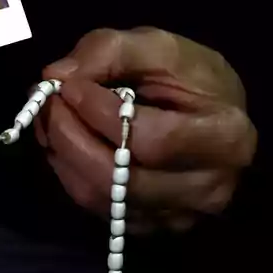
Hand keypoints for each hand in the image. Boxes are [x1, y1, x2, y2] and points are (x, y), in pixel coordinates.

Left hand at [37, 28, 257, 233]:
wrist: (220, 116)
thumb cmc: (195, 78)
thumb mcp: (160, 46)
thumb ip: (111, 51)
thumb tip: (57, 74)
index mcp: (225, 137)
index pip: (152, 140)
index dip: (101, 114)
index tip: (68, 85)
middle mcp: (209, 188)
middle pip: (122, 178)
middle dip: (71, 138)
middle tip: (47, 104)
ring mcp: (183, 215)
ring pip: (106, 200)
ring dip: (65, 159)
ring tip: (52, 122)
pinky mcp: (157, 226)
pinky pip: (102, 211)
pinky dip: (74, 178)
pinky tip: (67, 148)